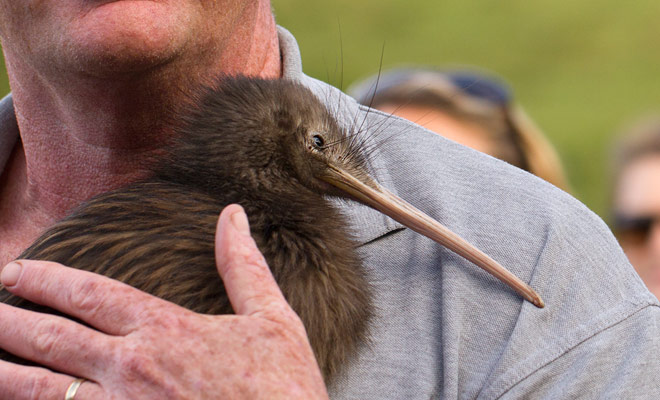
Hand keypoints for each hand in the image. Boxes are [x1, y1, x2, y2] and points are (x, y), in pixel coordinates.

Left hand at [0, 204, 327, 398]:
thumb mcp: (272, 318)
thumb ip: (244, 266)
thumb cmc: (282, 389)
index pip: (92, 294)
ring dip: (4, 371)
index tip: (19, 272)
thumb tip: (233, 217)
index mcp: (166, 331)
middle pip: (53, 337)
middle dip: (11, 319)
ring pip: (42, 389)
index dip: (48, 280)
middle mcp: (132, 369)